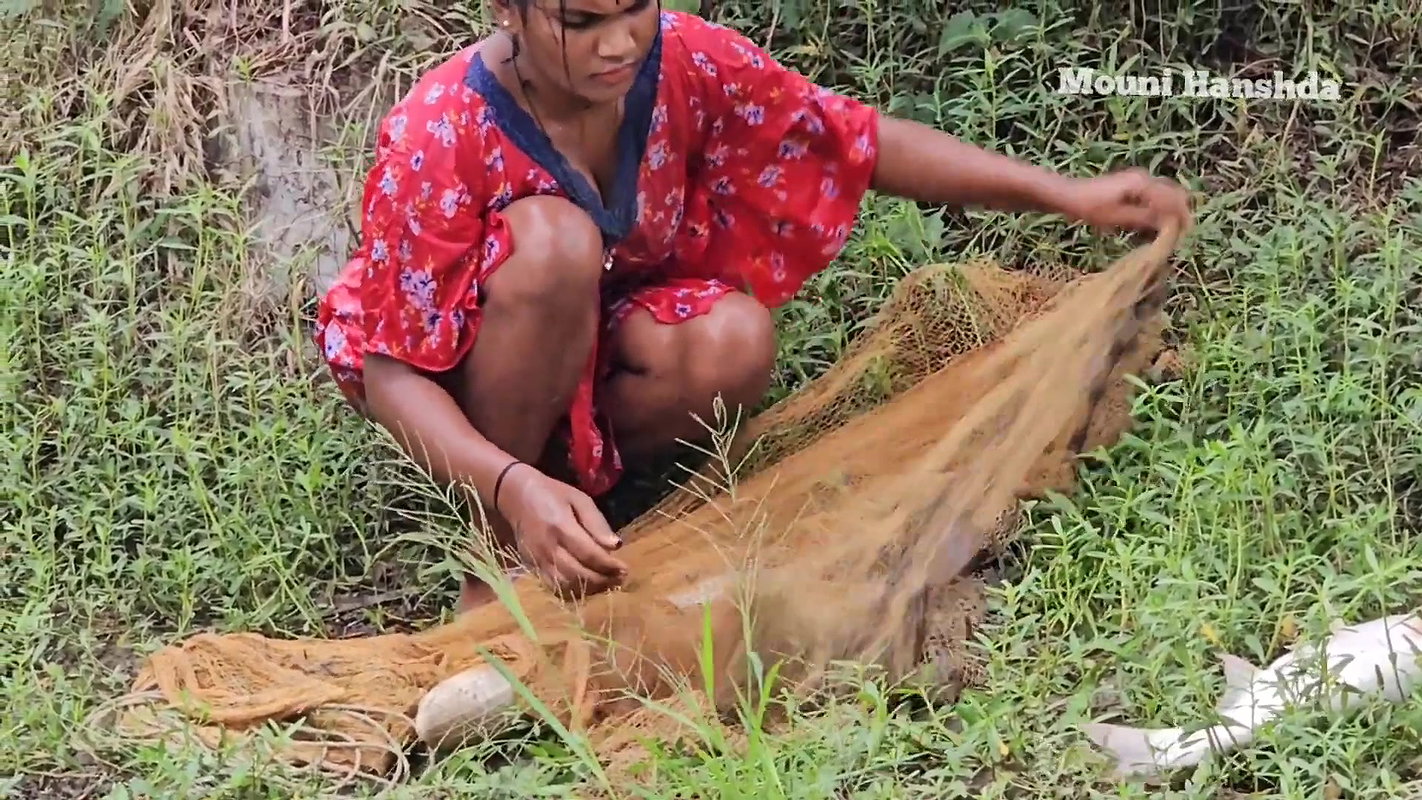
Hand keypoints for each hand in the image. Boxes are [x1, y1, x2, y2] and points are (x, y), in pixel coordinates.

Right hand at [497, 464, 627, 598]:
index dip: (609, 566)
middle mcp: (548, 548)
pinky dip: (572, 591)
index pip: (589, 554)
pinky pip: (553, 587)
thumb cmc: (552, 494)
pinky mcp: (532, 567)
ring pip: (566, 585)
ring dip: (590, 589)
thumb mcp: (579, 499)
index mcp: (561, 527)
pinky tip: (587, 586)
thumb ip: (597, 523)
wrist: (516, 496)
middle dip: (603, 580)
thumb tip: (616, 546)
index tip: (625, 569)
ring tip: (607, 584)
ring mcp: (538, 560)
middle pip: (579, 574)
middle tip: (620, 579)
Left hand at [1058, 168, 1192, 237]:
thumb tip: (1169, 224)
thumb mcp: (1118, 217)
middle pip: (1174, 193)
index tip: (1184, 235)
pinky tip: (1155, 223)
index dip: (1181, 217)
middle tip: (1179, 234)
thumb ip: (1145, 219)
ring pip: (1165, 193)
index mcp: (1142, 184)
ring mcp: (1138, 179)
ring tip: (1170, 231)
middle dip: (1179, 212)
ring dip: (1170, 210)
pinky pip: (1154, 195)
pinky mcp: (1132, 184)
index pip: (1173, 199)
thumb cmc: (1090, 207)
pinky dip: (1159, 207)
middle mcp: (1144, 178)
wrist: (1068, 194)